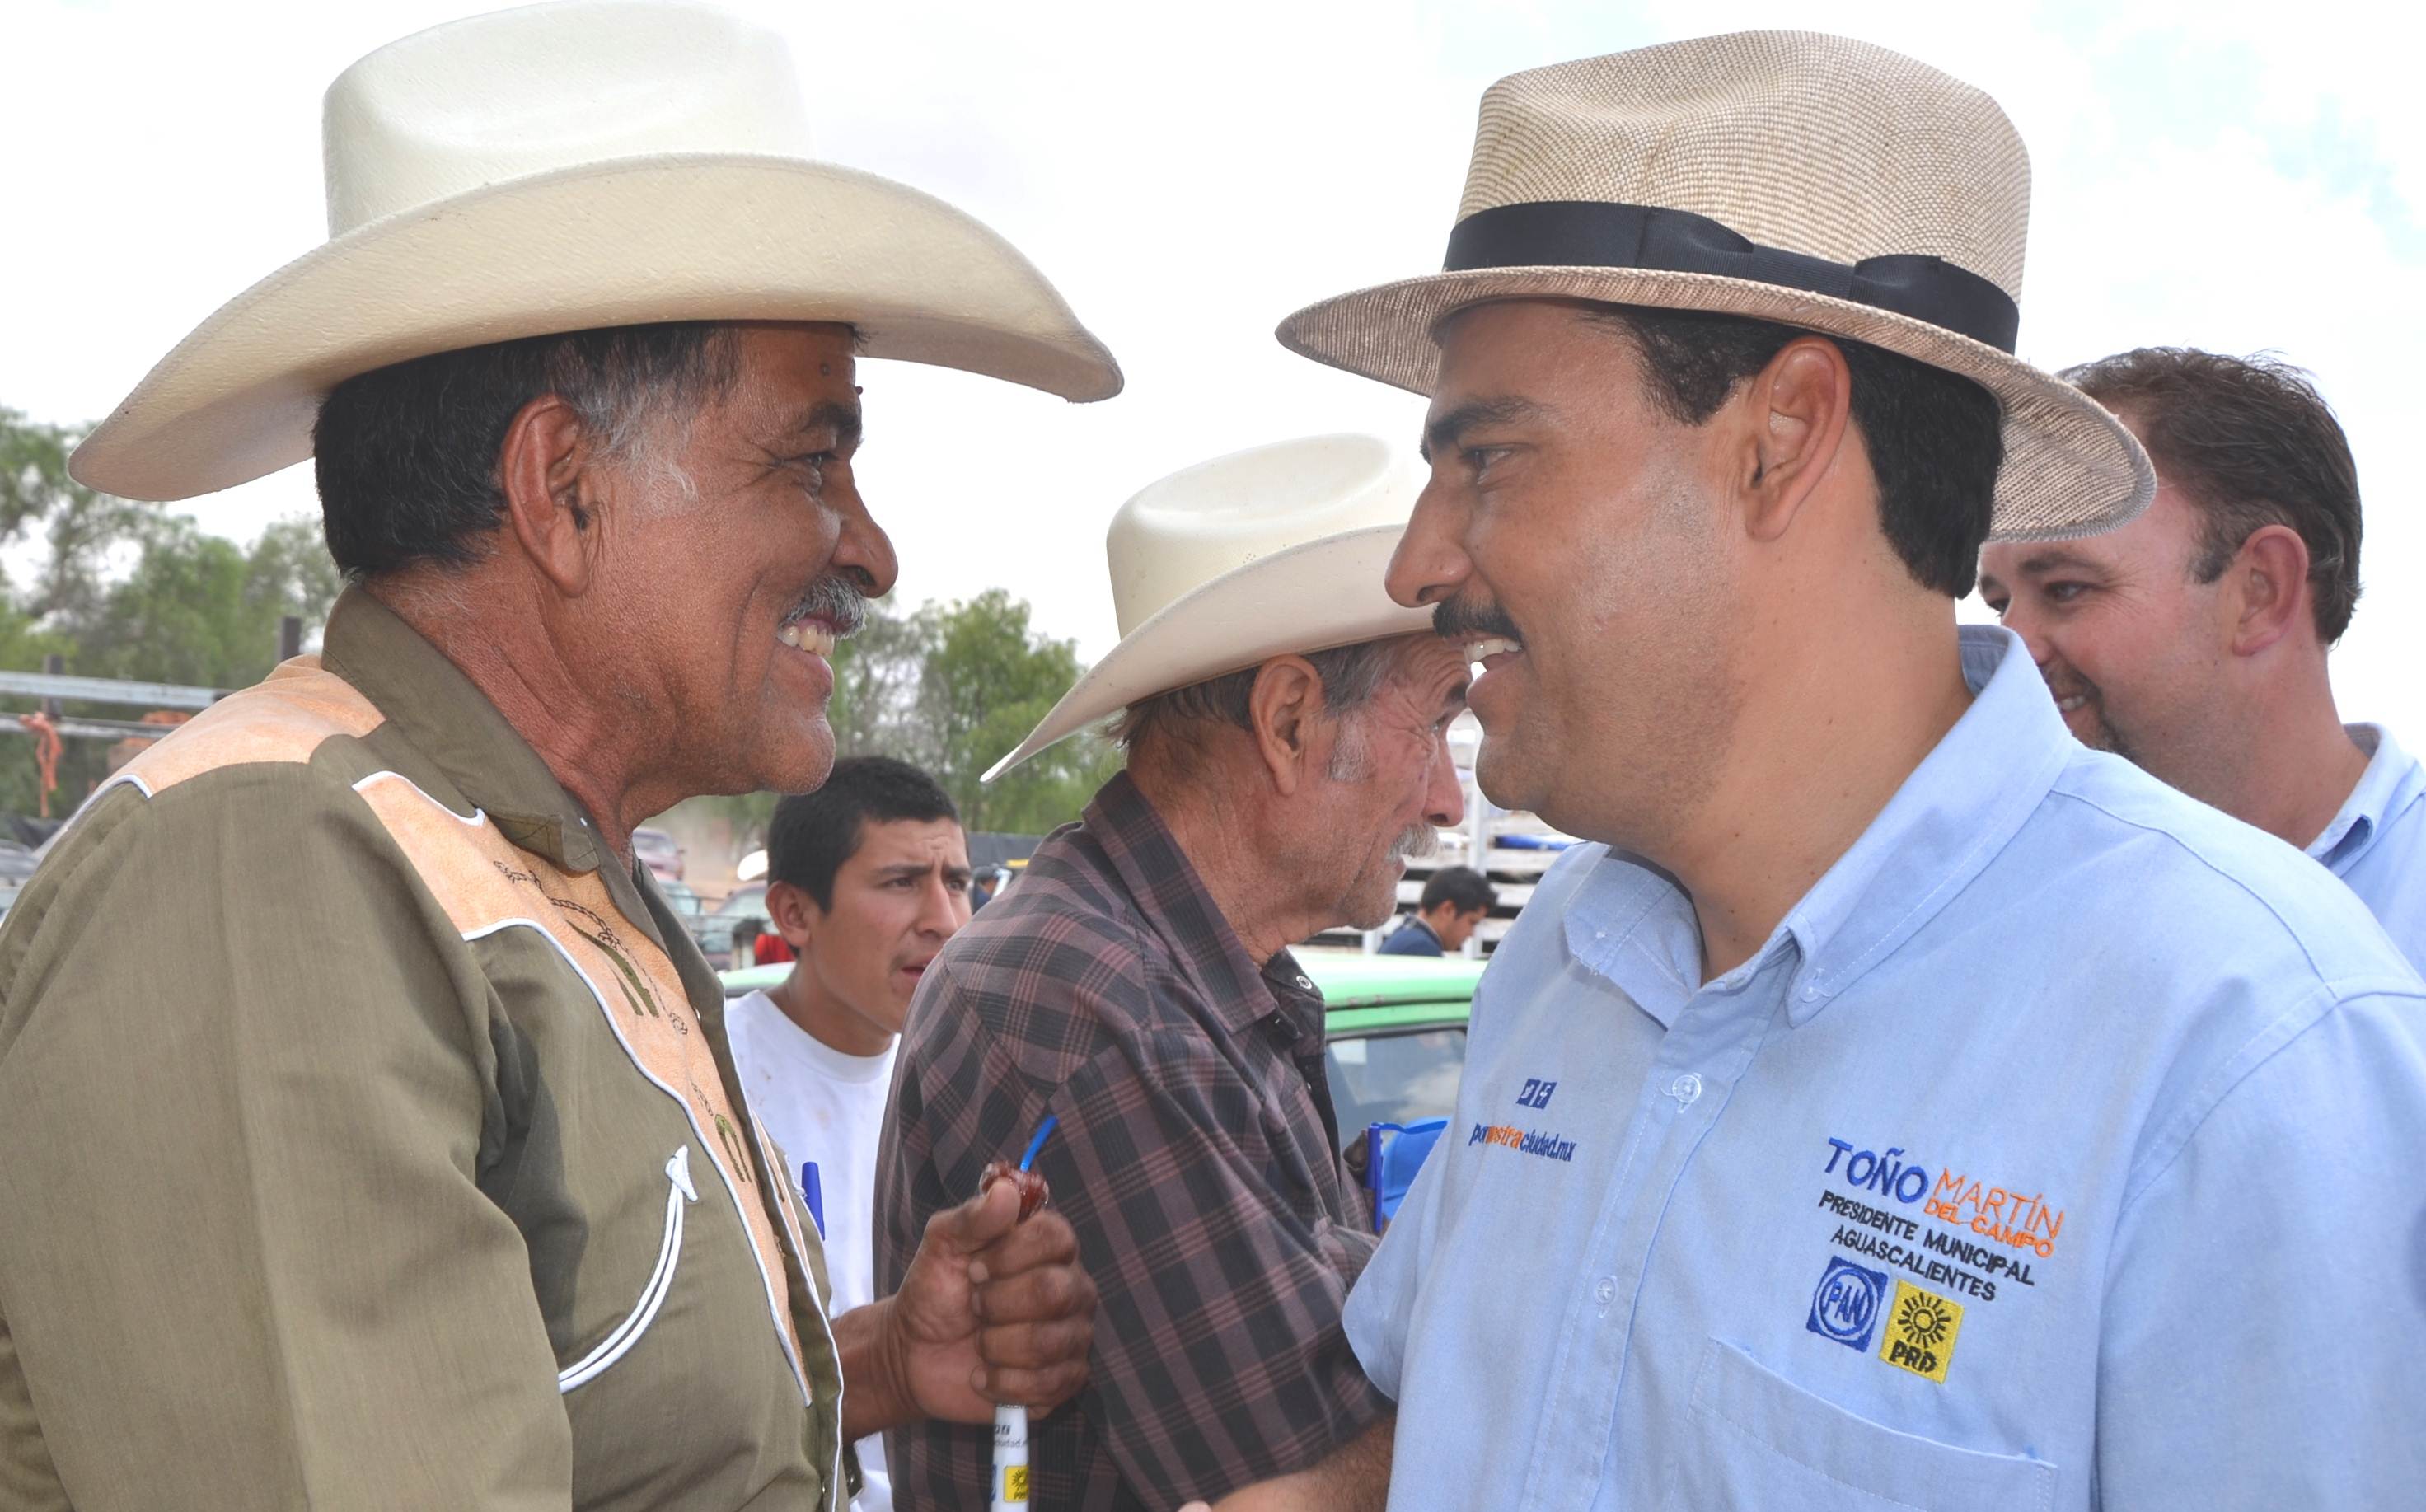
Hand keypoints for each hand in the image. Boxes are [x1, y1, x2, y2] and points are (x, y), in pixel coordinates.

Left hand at [885, 1176, 1096, 1422]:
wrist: (913, 1354)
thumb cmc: (934, 1291)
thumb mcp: (942, 1245)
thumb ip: (973, 1216)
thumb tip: (1006, 1189)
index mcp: (1048, 1248)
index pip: (1056, 1238)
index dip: (1011, 1255)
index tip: (975, 1268)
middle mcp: (1071, 1287)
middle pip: (1055, 1291)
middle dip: (998, 1304)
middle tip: (974, 1307)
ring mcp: (1072, 1335)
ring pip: (1048, 1343)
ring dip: (996, 1347)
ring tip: (978, 1343)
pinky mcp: (1064, 1380)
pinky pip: (1048, 1385)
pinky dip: (1003, 1382)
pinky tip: (984, 1374)